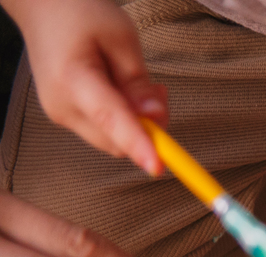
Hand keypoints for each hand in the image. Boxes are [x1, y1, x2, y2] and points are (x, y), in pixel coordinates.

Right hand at [5, 0, 166, 173]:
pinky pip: (105, 130)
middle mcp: (61, 106)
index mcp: (72, 80)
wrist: (41, 7)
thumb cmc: (81, 13)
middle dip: (146, 128)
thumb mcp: (121, 37)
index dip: (137, 145)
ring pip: (113, 140)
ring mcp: (61, 114)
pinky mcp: (66, 116)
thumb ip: (138, 83)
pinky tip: (124, 91)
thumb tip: (156, 119)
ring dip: (137, 124)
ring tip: (139, 85)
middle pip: (117, 141)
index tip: (156, 166)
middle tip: (157, 91)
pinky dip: (124, 120)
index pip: (111, 120)